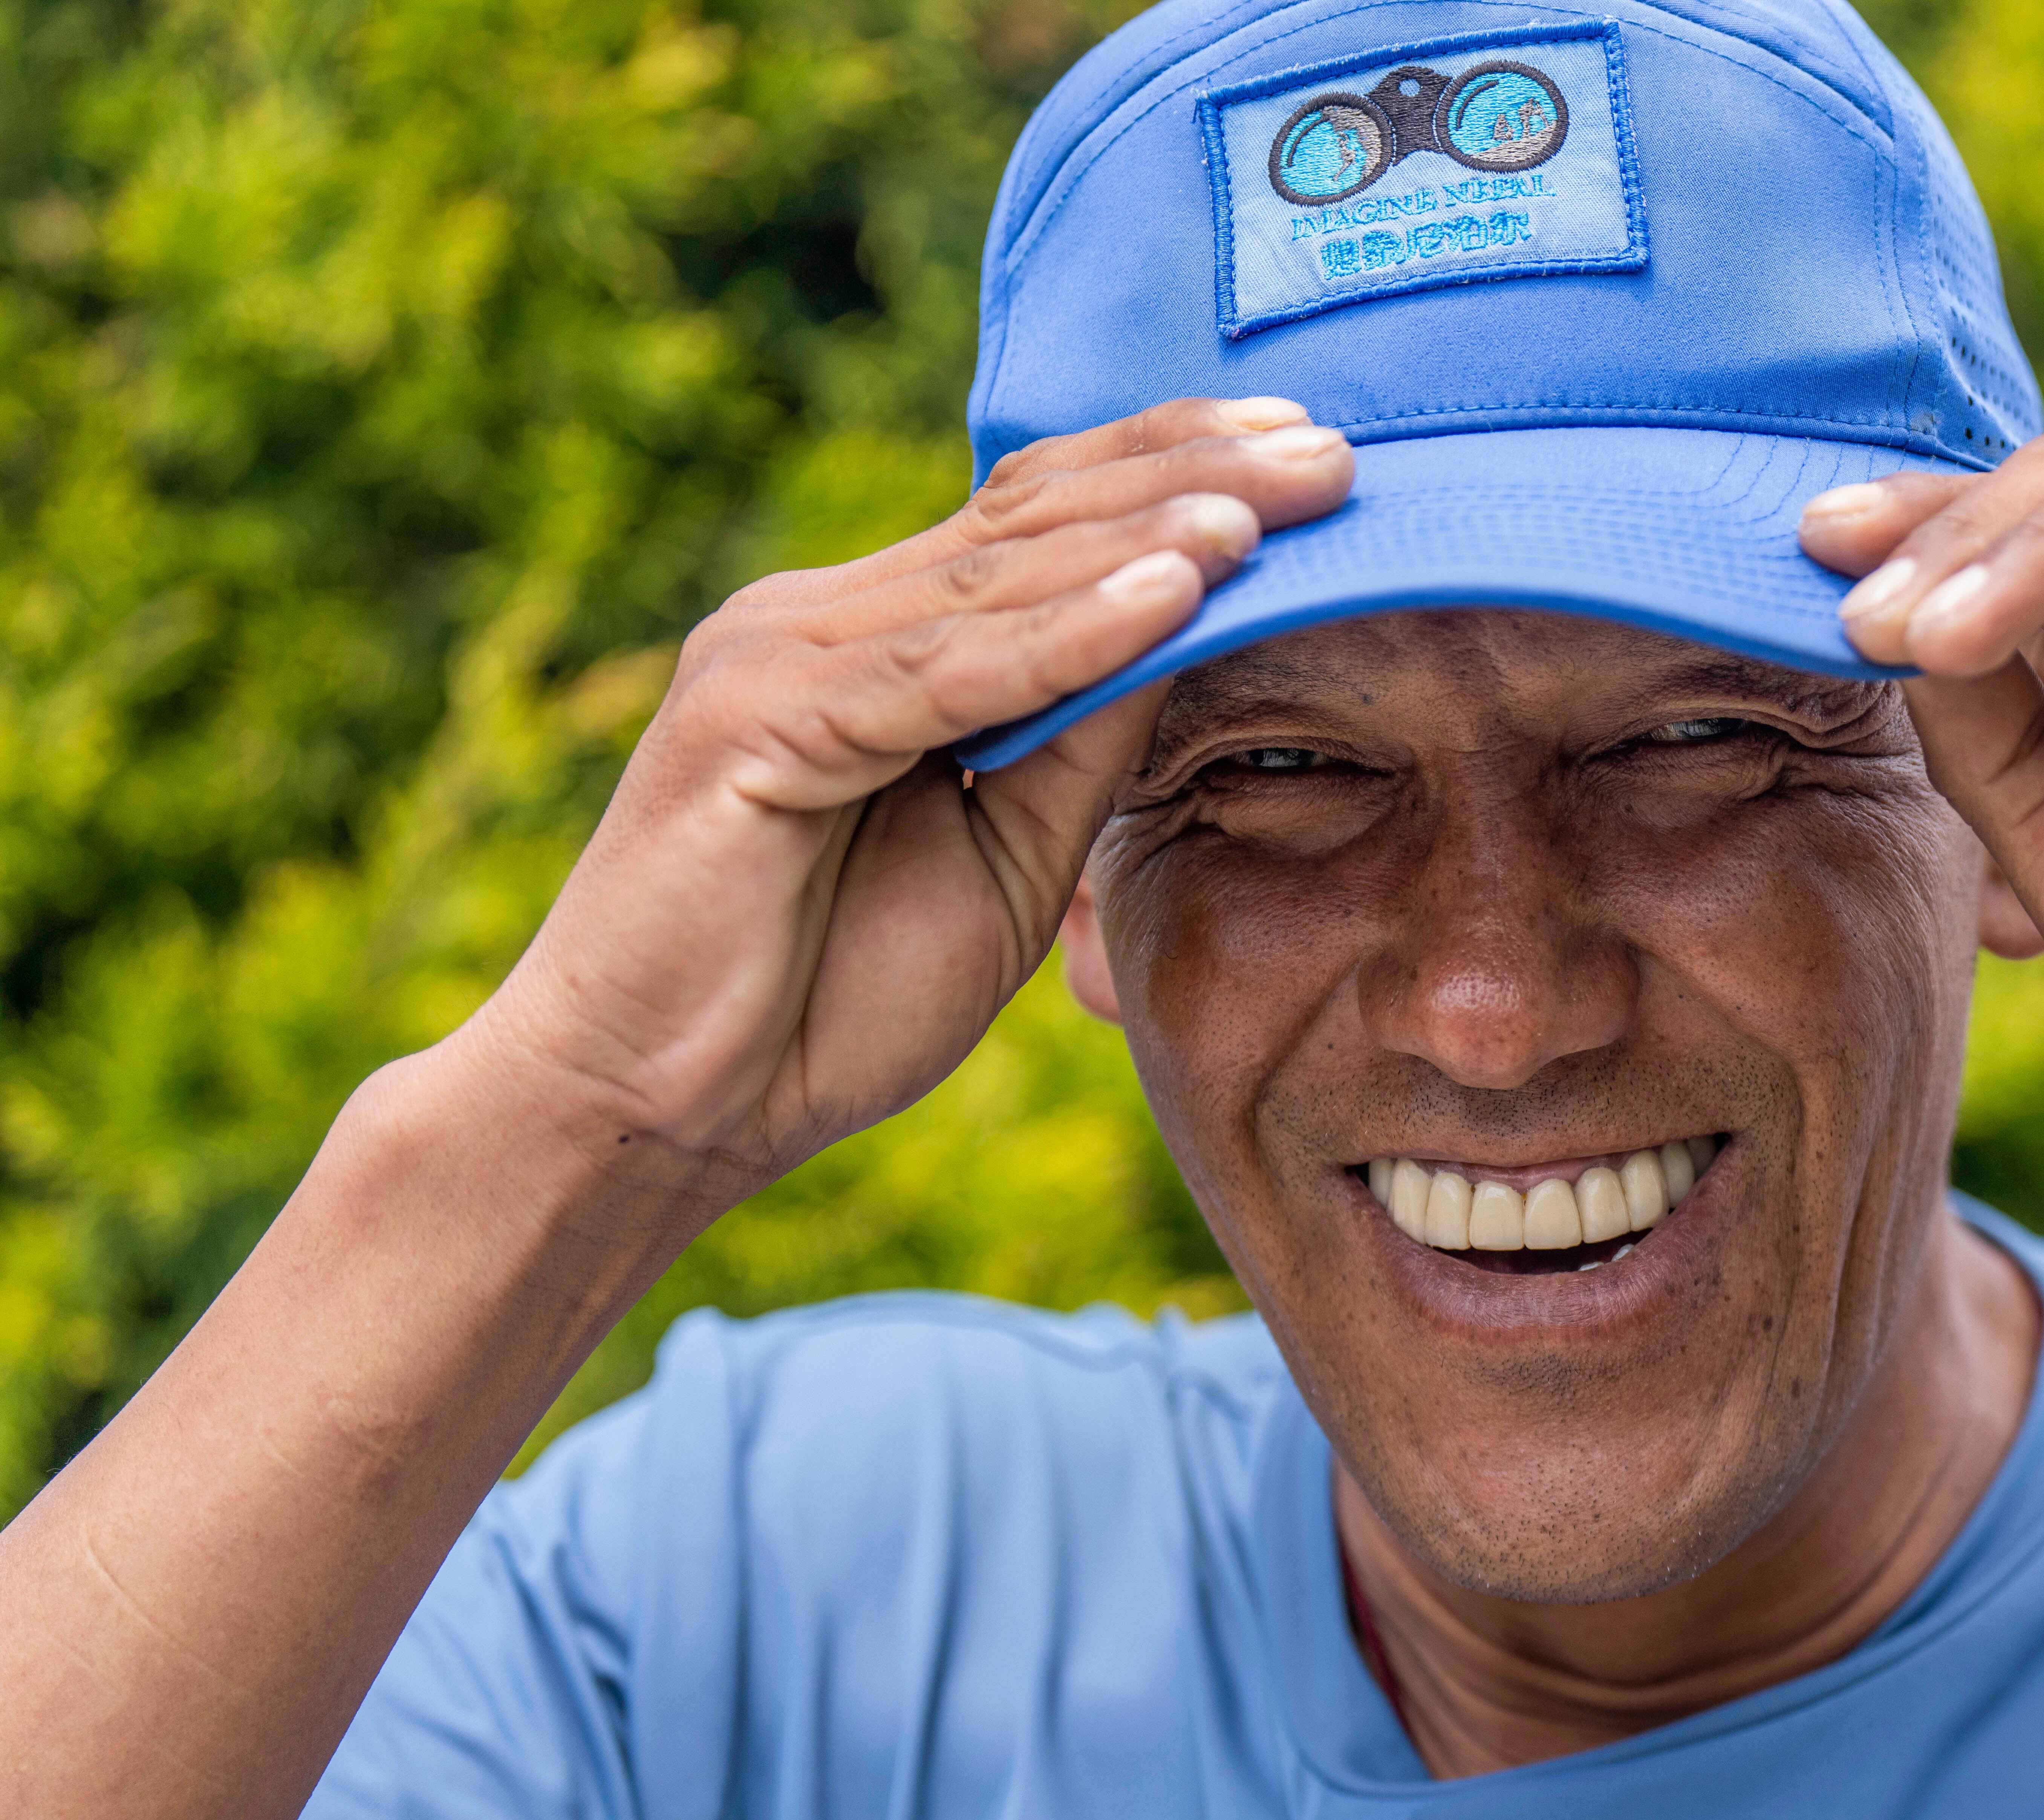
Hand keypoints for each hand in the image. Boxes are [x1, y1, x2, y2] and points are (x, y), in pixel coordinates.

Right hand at [462, 396, 1353, 1192]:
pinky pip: (942, 674)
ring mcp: (775, 658)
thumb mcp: (1008, 855)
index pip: (1043, 519)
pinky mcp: (752, 725)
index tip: (1306, 449)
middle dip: (1191, 475)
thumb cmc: (826, 998)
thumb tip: (1193, 633)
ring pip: (996, 578)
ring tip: (1273, 505)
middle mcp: (818, 618)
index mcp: (874, 639)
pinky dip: (1065, 635)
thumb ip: (1081, 741)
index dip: (1173, 471)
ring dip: (1150, 534)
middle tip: (1335, 447)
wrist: (666, 1105)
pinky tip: (1171, 595)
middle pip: (1033, 516)